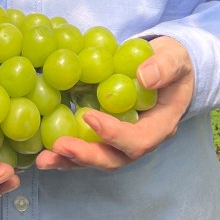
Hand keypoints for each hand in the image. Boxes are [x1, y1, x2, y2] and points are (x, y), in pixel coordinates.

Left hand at [35, 35, 193, 171]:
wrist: (167, 66)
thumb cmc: (173, 63)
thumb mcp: (174, 59)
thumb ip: (163, 67)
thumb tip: (144, 77)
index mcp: (160, 125)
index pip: (138, 140)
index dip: (113, 133)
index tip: (88, 116)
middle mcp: (141, 139)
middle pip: (114, 159)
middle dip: (86, 155)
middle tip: (59, 148)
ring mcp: (122, 140)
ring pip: (98, 158)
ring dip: (70, 161)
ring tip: (44, 159)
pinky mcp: (107, 134)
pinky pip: (88, 146)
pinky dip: (67, 151)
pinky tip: (44, 150)